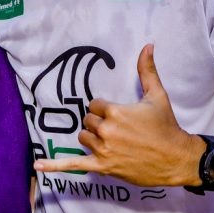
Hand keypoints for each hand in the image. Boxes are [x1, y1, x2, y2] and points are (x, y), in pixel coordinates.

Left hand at [33, 44, 203, 186]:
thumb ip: (147, 70)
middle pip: (87, 121)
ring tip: (111, 140)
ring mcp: (103, 150)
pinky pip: (73, 165)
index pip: (94, 105)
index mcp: (116, 112)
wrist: (176, 158)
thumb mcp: (157, 95)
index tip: (118, 114)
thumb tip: (147, 45)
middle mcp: (107, 131)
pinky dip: (55, 166)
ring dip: (91, 138)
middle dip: (99, 123)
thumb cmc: (166, 126)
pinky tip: (37, 166)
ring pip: (82, 138)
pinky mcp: (103, 167)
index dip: (104, 109)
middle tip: (119, 128)